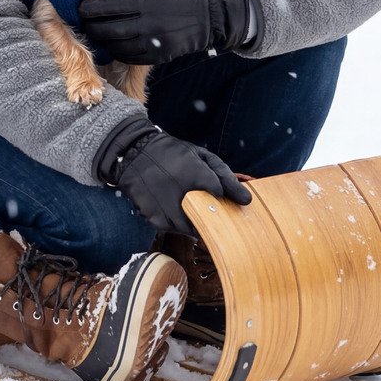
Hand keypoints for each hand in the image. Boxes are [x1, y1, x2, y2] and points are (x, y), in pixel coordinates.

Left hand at [77, 0, 251, 65]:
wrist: (215, 17)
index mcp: (148, 0)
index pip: (110, 6)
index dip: (91, 7)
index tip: (80, 6)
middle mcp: (149, 23)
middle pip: (108, 28)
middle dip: (91, 25)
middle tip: (82, 21)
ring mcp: (154, 41)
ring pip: (116, 44)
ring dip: (101, 39)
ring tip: (93, 32)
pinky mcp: (159, 55)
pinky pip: (130, 56)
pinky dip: (116, 51)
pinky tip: (110, 43)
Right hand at [97, 119, 251, 234]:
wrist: (133, 151)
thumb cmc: (172, 153)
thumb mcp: (201, 156)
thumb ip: (225, 176)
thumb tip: (246, 200)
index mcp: (197, 174)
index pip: (220, 197)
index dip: (220, 197)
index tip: (217, 196)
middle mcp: (181, 191)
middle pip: (206, 219)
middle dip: (209, 218)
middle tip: (209, 215)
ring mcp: (165, 205)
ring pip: (187, 229)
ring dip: (192, 224)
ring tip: (189, 211)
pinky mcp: (151, 214)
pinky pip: (169, 228)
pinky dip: (174, 224)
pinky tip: (172, 210)